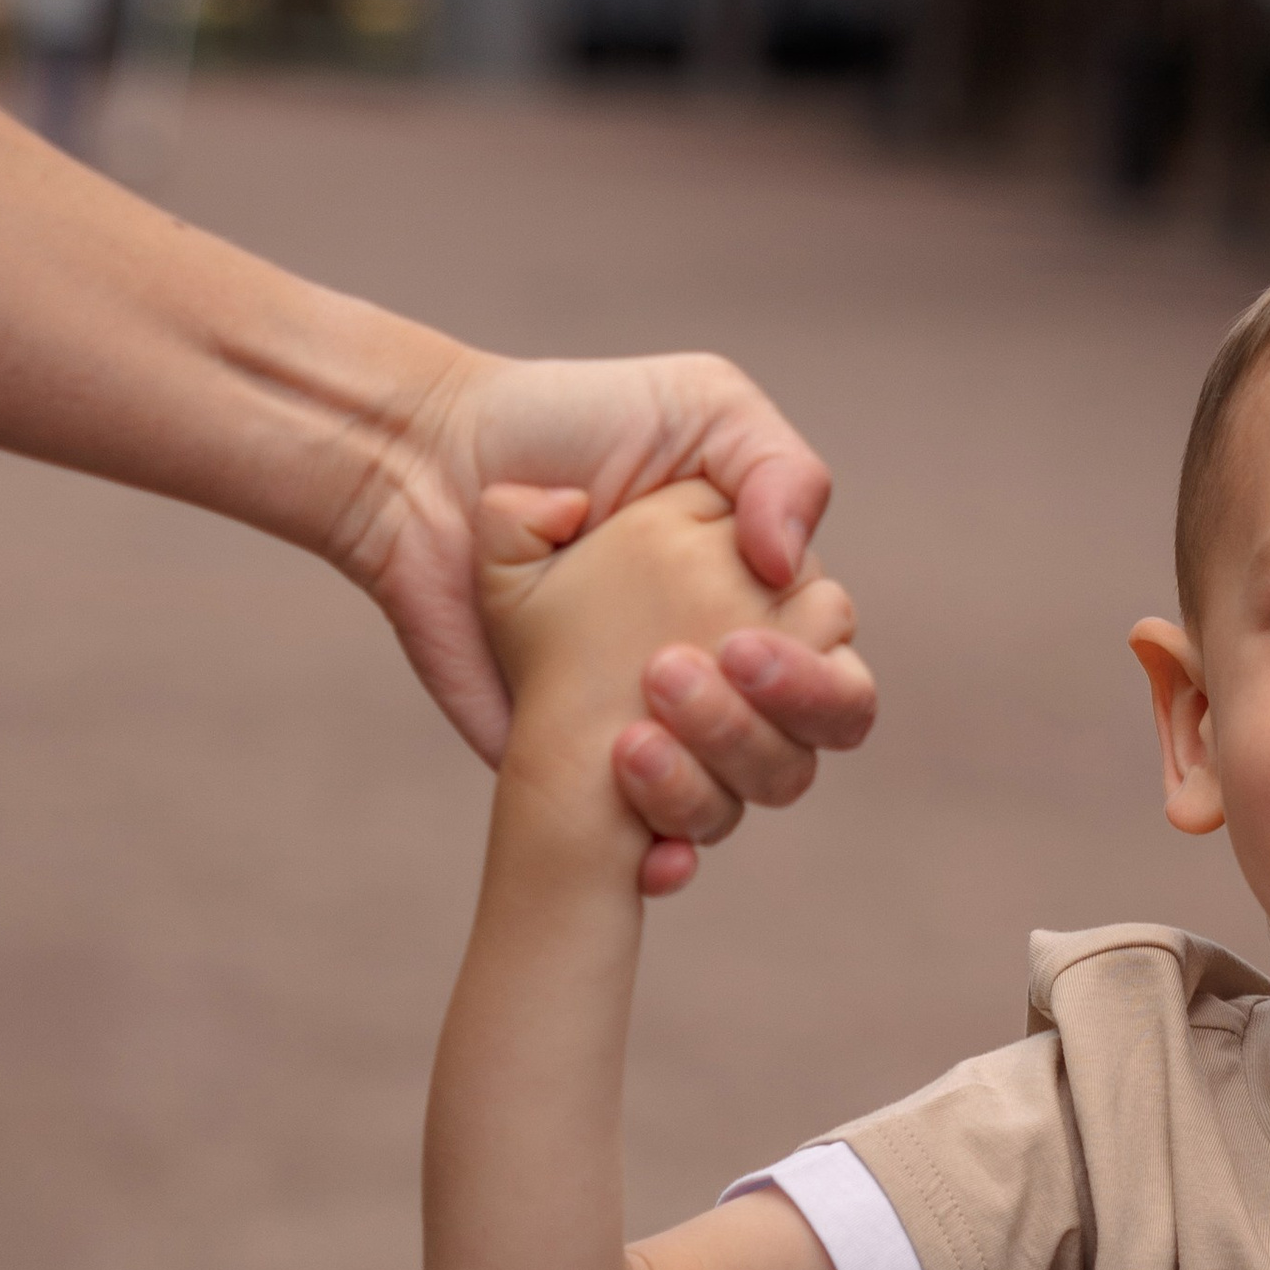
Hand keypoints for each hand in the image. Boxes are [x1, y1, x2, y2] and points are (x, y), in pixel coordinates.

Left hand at [345, 342, 847, 875]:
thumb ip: (780, 471)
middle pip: (794, 760)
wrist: (434, 468)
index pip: (836, 685)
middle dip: (749, 735)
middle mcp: (726, 686)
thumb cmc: (571, 424)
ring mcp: (660, 735)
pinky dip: (662, 861)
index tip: (740, 645)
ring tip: (628, 740)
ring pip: (730, 809)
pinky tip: (649, 852)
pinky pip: (649, 851)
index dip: (809, 684)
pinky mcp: (584, 775)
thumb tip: (791, 570)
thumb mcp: (702, 407)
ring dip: (697, 791)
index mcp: (768, 612)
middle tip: (669, 675)